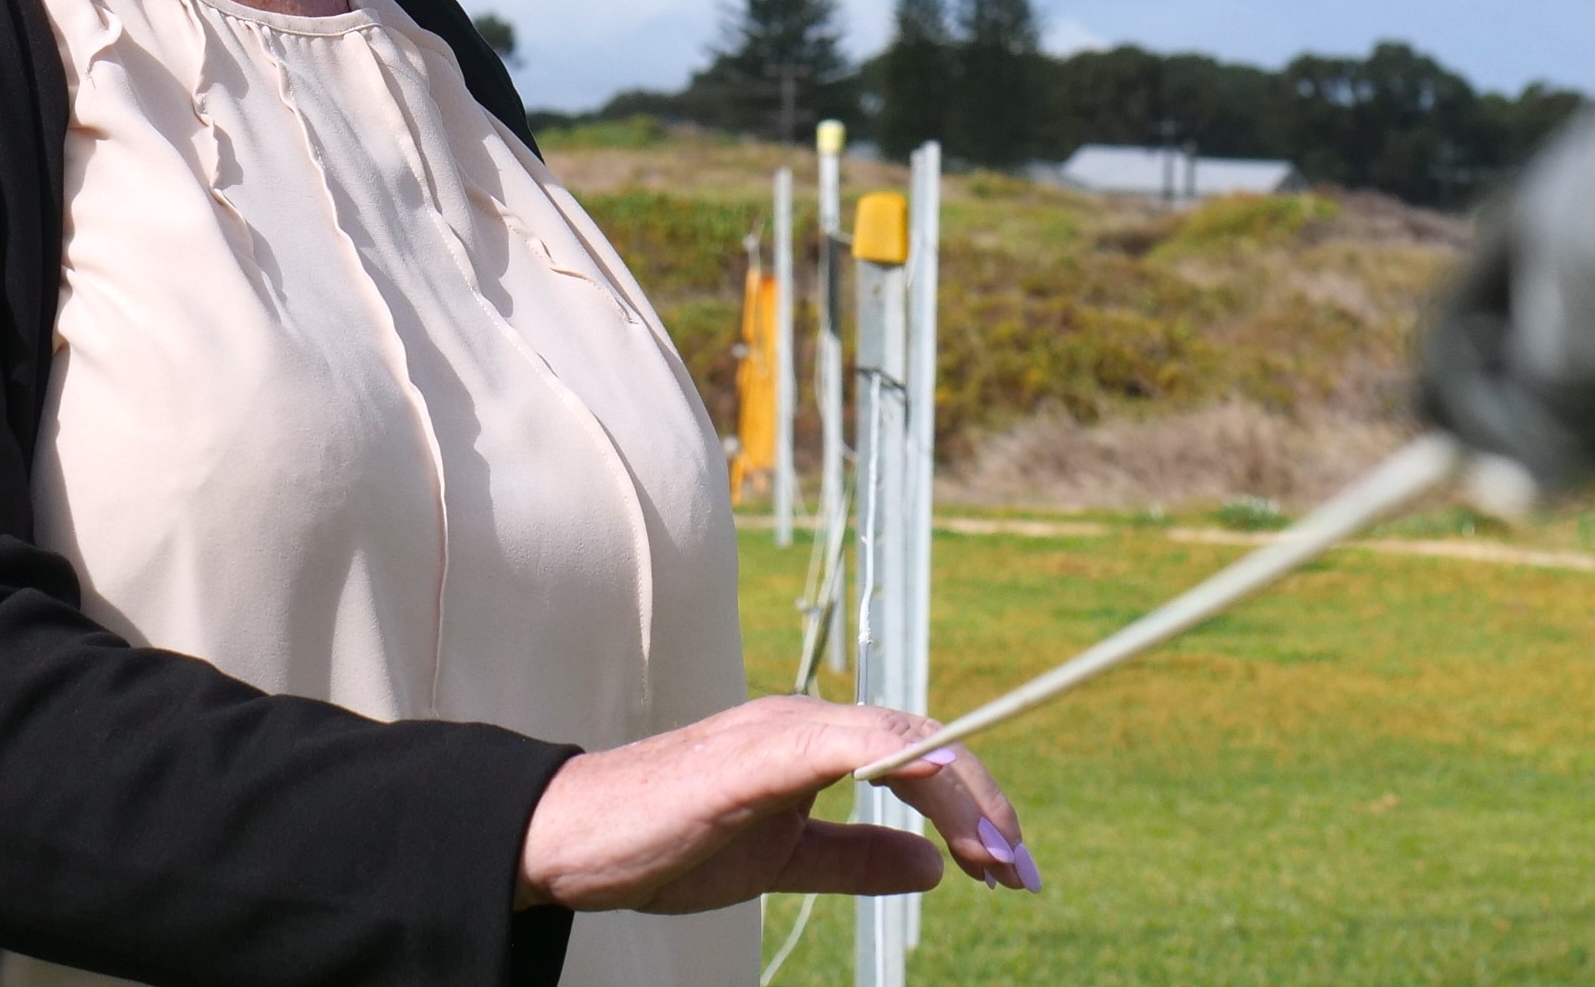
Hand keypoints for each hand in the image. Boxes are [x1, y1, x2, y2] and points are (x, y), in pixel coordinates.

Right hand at [514, 696, 1039, 913]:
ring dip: (966, 797)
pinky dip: (910, 770)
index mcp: (812, 742)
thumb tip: (935, 867)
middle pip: (926, 742)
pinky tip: (943, 812)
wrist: (571, 840)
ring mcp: (784, 729)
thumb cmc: (664, 842)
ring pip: (903, 738)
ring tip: (999, 860)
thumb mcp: (781, 860)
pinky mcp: (761, 751)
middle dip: (986, 806)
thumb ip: (853, 859)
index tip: (1008, 867)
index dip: (973, 804)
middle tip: (1022, 874)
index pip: (916, 756)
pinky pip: (854, 743)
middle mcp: (807, 720)